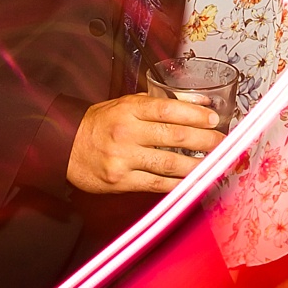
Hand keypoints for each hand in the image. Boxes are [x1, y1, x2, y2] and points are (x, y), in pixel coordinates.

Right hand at [66, 93, 223, 193]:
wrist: (65, 146)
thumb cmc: (100, 123)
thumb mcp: (126, 104)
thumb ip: (159, 103)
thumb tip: (198, 104)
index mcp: (129, 110)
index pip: (168, 109)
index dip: (194, 114)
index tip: (213, 119)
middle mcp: (126, 133)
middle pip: (174, 136)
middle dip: (204, 140)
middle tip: (222, 143)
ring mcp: (123, 159)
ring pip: (169, 163)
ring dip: (197, 165)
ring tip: (214, 164)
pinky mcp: (121, 181)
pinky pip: (156, 183)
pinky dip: (177, 183)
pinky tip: (192, 181)